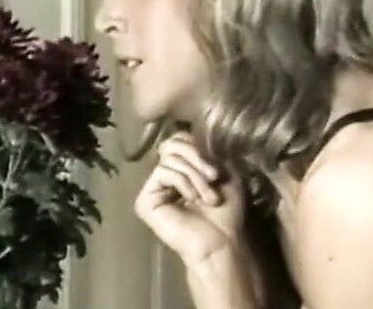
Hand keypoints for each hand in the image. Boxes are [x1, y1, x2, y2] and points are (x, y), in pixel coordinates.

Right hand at [134, 131, 248, 266]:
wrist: (222, 240)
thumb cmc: (227, 211)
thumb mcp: (225, 171)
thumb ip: (206, 149)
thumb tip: (188, 131)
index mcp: (182, 168)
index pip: (178, 139)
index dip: (197, 144)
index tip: (217, 166)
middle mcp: (164, 175)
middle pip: (172, 143)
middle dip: (197, 157)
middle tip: (214, 176)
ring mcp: (153, 188)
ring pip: (169, 158)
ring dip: (195, 176)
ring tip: (208, 197)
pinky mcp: (145, 200)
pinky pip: (163, 172)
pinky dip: (183, 183)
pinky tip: (192, 200)